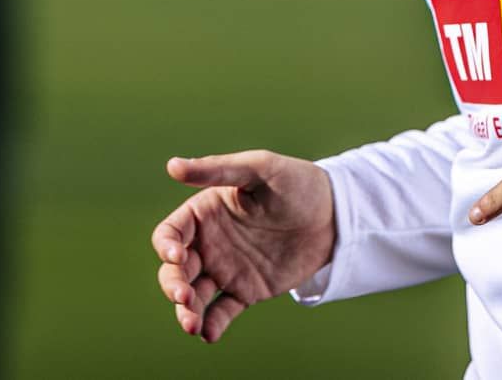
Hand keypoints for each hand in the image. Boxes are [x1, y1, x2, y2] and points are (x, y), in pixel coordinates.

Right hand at [152, 151, 336, 343]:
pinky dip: (212, 325)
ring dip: (186, 311)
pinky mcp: (246, 290)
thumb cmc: (297, 182)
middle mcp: (210, 243)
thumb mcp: (260, 168)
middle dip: (173, 285)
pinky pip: (222, 312)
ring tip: (193, 325)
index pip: (170, 234)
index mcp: (205, 213)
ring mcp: (226, 269)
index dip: (166, 247)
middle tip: (185, 296)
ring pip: (193, 296)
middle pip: (175, 270)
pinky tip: (210, 335)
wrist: (335, 214)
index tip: (179, 257)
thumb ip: (217, 169)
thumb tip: (172, 166)